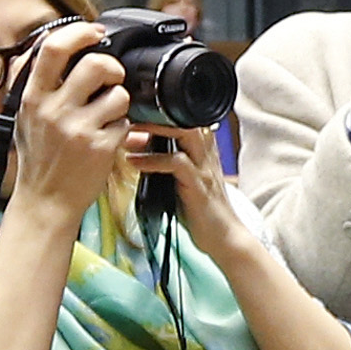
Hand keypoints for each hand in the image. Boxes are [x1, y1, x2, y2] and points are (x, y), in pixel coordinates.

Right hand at [5, 17, 129, 221]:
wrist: (45, 202)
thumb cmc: (38, 158)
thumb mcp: (24, 117)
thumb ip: (35, 82)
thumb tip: (50, 43)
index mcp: (33, 98)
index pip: (55, 48)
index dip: (80, 32)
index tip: (94, 32)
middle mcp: (54, 111)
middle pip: (96, 64)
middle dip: (113, 66)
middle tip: (113, 78)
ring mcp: (78, 130)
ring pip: (118, 94)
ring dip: (120, 101)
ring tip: (107, 115)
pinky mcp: (100, 148)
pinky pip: (125, 123)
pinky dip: (122, 128)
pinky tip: (108, 139)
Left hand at [128, 123, 254, 262]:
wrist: (223, 237)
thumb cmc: (199, 209)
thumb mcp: (182, 178)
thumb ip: (165, 160)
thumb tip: (137, 145)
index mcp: (203, 149)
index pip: (185, 117)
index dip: (160, 112)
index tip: (134, 113)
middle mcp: (206, 153)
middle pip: (185, 117)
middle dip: (155, 115)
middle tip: (127, 117)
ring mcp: (204, 167)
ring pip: (183, 134)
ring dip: (153, 131)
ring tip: (127, 135)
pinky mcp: (198, 185)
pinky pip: (176, 164)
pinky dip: (152, 160)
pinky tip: (133, 162)